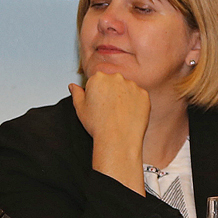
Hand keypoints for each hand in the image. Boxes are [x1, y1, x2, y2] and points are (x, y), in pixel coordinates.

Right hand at [70, 72, 150, 191]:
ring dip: (124, 97)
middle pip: (113, 82)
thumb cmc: (99, 125)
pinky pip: (139, 96)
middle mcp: (116, 78)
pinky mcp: (144, 94)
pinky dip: (136, 104)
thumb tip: (73, 86)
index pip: (98, 80)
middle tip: (109, 110)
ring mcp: (132, 85)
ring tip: (119, 114)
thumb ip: (76, 93)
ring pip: (127, 89)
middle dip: (111, 93)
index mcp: (98, 78)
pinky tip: (129, 115)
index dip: (98, 93)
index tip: (100, 104)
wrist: (118, 139)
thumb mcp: (80, 108)